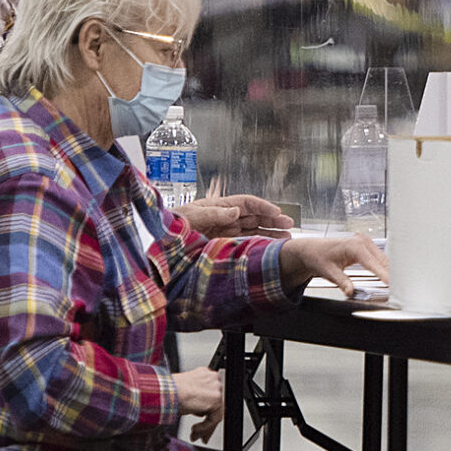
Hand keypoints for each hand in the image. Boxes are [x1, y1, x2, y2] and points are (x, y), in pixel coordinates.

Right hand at [173, 368, 225, 443]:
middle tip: (197, 431)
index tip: (201, 419)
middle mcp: (213, 379)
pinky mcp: (216, 399)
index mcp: (206, 374)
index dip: (206, 410)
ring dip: (204, 427)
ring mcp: (216, 388)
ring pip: (215, 413)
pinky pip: (214, 419)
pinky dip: (205, 428)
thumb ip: (197, 395)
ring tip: (194, 434)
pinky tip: (194, 430)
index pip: (211, 395)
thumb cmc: (167, 390)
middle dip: (206, 420)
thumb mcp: (186, 391)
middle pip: (215, 404)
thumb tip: (199, 408)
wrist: (164, 390)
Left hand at [180, 193, 294, 237]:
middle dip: (272, 219)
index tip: (277, 212)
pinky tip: (269, 247)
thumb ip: (214, 214)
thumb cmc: (173, 225)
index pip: (246, 203)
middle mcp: (224, 218)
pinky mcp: (223, 245)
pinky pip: (245, 243)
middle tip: (289, 224)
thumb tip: (236, 211)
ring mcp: (225, 232)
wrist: (162, 242)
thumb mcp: (192, 216)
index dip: (263, 206)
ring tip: (285, 237)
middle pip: (254, 216)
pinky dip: (259, 244)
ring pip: (253, 230)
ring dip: (270, 232)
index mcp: (218, 207)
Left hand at [280, 232, 390, 292]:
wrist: (311, 249)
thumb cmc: (317, 256)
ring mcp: (365, 243)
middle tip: (397, 288)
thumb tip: (351, 292)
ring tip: (394, 284)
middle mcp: (362, 241)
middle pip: (382, 260)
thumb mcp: (328, 272)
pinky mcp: (366, 246)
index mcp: (354, 246)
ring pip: (383, 259)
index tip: (391, 284)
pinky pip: (378, 258)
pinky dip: (383, 267)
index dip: (383, 275)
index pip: (373, 263)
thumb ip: (342, 282)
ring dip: (388, 271)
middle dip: (390, 274)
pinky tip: (387, 276)